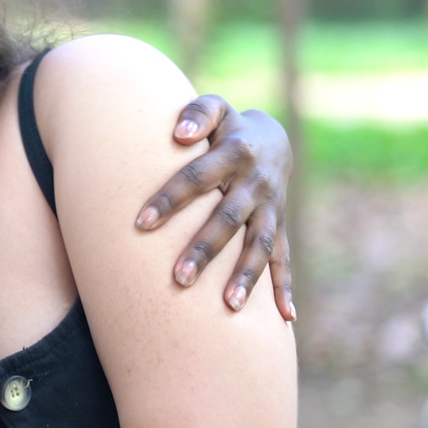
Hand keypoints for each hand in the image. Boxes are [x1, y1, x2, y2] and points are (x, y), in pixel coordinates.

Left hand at [135, 96, 294, 319]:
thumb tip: (180, 135)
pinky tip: (287, 319)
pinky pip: (284, 259)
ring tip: (229, 307)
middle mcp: (255, 184)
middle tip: (179, 278)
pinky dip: (285, 288)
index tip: (140, 223)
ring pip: (258, 246)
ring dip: (245, 277)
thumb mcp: (216, 107)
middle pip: (228, 219)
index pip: (197, 178)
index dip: (170, 199)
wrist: (274, 139)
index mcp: (234, 154)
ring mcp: (271, 209)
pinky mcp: (279, 226)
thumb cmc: (226, 127)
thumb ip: (198, 113)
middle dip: (204, 249)